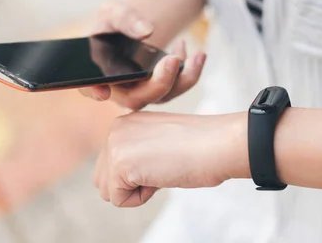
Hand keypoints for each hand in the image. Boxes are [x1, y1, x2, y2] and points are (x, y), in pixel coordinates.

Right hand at [79, 0, 206, 108]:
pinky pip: (178, 87)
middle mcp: (119, 89)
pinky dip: (190, 71)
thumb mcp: (116, 11)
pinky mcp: (161, 88)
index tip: (103, 92)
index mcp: (97, 73)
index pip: (89, 87)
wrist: (134, 29)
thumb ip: (126, 18)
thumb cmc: (117, 22)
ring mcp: (142, 92)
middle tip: (171, 59)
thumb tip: (146, 31)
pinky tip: (193, 50)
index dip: (93, 91)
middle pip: (136, 99)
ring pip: (163, 97)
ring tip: (197, 54)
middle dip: (157, 83)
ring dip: (184, 79)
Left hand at [93, 111, 248, 206]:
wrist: (218, 143)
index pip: (112, 164)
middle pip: (104, 179)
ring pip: (108, 191)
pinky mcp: (120, 164)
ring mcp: (115, 144)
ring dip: (136, 190)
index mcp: (126, 122)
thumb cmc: (200, 145)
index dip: (141, 172)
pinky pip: (120, 200)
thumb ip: (137, 151)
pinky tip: (161, 174)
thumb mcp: (159, 141)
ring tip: (162, 169)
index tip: (167, 156)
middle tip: (164, 164)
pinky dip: (142, 197)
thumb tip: (126, 176)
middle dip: (132, 183)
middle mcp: (116, 129)